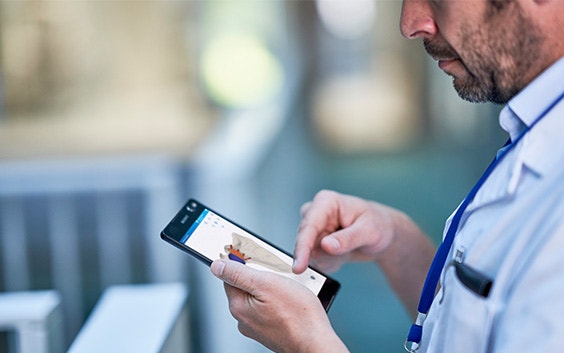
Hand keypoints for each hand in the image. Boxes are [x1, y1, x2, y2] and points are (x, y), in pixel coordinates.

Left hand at [211, 259, 347, 352]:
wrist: (316, 342)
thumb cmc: (298, 315)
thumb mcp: (265, 284)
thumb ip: (238, 274)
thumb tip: (217, 266)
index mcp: (239, 306)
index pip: (230, 276)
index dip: (242, 263)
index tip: (253, 256)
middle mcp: (245, 319)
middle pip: (247, 286)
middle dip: (262, 275)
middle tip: (279, 273)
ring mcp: (259, 326)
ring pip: (262, 296)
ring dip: (274, 287)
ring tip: (290, 287)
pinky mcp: (273, 330)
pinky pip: (272, 307)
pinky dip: (282, 300)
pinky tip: (294, 299)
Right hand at [293, 190, 435, 316]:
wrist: (383, 233)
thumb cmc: (378, 226)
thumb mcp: (369, 232)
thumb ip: (347, 239)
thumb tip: (325, 245)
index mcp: (326, 202)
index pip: (308, 226)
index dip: (302, 248)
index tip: (299, 267)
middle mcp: (315, 212)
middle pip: (306, 243)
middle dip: (327, 255)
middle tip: (348, 251)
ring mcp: (313, 227)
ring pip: (311, 254)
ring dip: (331, 259)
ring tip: (349, 249)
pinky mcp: (313, 241)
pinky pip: (315, 259)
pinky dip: (331, 262)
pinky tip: (344, 253)